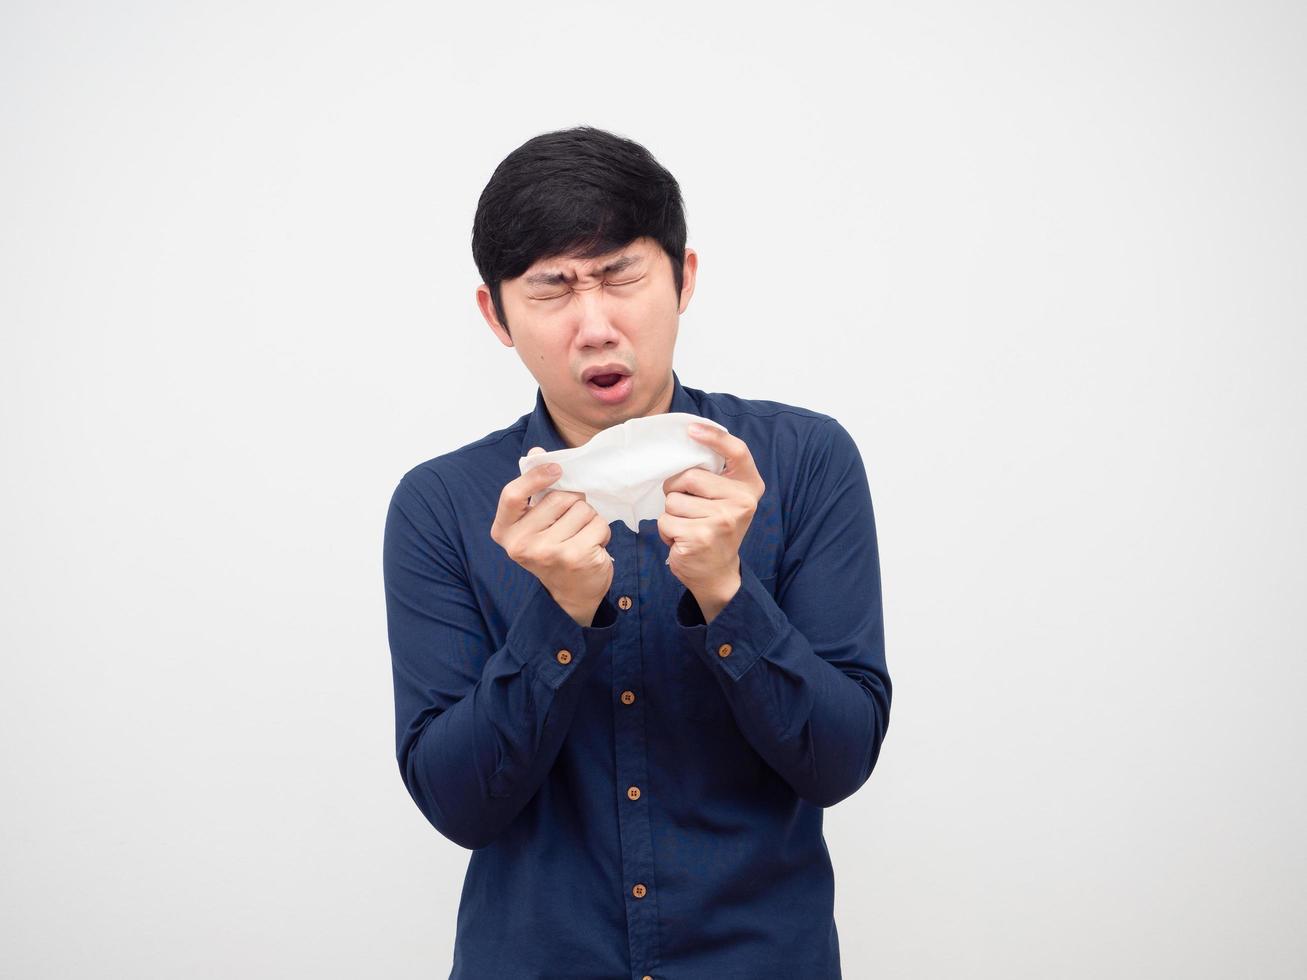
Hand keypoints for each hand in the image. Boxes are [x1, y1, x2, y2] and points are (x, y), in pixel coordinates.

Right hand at [490, 446, 614, 625]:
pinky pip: (599, 525)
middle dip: (574, 504)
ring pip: (583, 510)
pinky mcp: (575, 558)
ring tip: (581, 537)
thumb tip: (537, 452)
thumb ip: (534, 490)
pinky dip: (602, 532)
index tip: (556, 469)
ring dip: (589, 519)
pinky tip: (592, 547)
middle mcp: (521, 544)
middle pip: (560, 498)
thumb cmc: (552, 550)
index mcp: (504, 531)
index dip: (535, 477)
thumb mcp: (536, 523)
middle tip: (571, 524)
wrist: (571, 595)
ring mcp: (548, 553)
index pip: (512, 495)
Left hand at [657, 423, 764, 620]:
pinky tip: (682, 540)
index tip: (691, 430)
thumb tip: (687, 444)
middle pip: (689, 476)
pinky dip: (667, 531)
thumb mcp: (727, 499)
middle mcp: (741, 502)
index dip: (714, 436)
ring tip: (688, 527)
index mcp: (749, 487)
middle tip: (687, 507)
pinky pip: (665, 521)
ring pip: (673, 501)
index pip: (737, 451)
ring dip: (672, 514)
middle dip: (676, 490)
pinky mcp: (700, 537)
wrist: (718, 573)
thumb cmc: (716, 528)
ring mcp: (721, 520)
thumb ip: (716, 476)